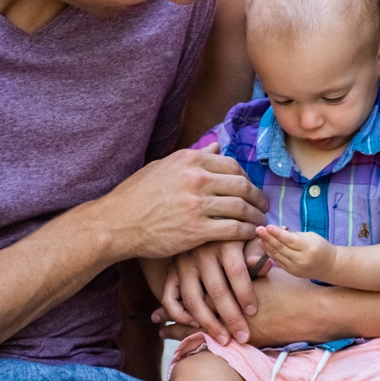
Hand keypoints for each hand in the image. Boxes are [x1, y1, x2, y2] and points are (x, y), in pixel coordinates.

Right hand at [90, 146, 266, 260]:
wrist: (117, 223)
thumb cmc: (136, 195)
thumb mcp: (162, 166)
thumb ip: (193, 156)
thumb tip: (217, 145)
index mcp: (189, 159)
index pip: (232, 165)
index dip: (246, 178)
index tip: (250, 188)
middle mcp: (196, 178)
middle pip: (242, 185)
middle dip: (257, 196)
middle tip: (263, 205)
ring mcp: (197, 204)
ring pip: (241, 207)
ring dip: (256, 215)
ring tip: (259, 221)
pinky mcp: (197, 230)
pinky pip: (233, 229)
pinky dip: (246, 232)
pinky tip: (249, 235)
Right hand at [152, 240, 260, 345]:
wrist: (207, 223)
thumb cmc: (235, 235)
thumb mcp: (248, 237)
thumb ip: (257, 252)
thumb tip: (265, 267)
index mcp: (223, 242)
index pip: (236, 272)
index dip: (245, 293)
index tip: (254, 312)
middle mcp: (201, 252)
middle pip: (216, 291)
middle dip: (231, 318)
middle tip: (242, 338)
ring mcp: (183, 263)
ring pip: (193, 299)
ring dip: (207, 323)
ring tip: (222, 340)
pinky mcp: (171, 271)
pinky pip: (170, 298)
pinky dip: (179, 314)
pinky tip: (195, 325)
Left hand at [255, 224, 333, 280]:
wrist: (329, 266)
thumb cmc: (321, 247)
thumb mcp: (311, 236)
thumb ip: (294, 235)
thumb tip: (278, 231)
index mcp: (308, 248)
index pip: (290, 240)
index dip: (277, 233)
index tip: (267, 226)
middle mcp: (301, 259)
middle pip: (281, 248)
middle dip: (268, 238)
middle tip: (258, 229)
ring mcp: (295, 268)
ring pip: (277, 255)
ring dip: (266, 245)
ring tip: (258, 236)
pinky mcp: (291, 272)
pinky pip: (278, 261)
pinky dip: (269, 253)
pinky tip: (263, 245)